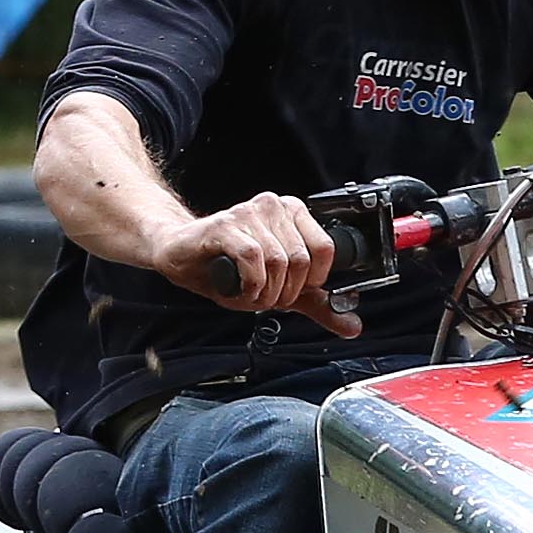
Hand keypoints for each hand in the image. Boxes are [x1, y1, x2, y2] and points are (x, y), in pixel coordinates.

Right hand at [165, 190, 357, 333]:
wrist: (179, 254)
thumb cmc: (229, 268)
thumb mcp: (281, 289)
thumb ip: (317, 304)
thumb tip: (353, 325)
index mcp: (295, 214)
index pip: (326, 249)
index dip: (311, 281)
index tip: (291, 290)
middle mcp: (275, 207)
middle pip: (302, 261)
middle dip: (284, 292)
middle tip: (264, 296)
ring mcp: (250, 213)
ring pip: (278, 262)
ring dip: (264, 292)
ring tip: (249, 293)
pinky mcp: (225, 225)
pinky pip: (253, 258)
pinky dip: (250, 284)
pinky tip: (239, 288)